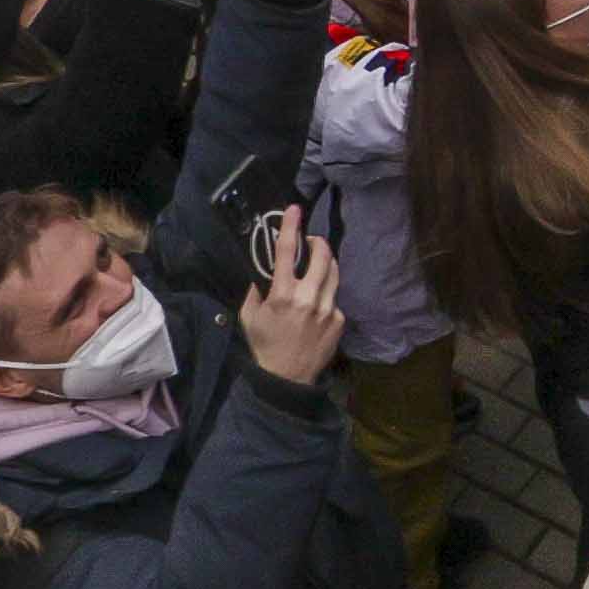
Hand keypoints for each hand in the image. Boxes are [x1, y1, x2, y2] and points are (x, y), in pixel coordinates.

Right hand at [238, 204, 347, 387]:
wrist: (286, 379)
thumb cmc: (264, 345)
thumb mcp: (249, 317)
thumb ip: (254, 290)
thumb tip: (261, 271)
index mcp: (282, 295)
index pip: (287, 251)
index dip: (291, 226)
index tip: (295, 209)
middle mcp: (308, 298)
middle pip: (322, 256)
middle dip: (319, 242)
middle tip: (312, 241)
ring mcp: (327, 309)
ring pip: (334, 273)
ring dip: (327, 263)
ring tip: (318, 264)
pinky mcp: (339, 320)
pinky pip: (335, 298)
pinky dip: (326, 294)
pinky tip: (317, 304)